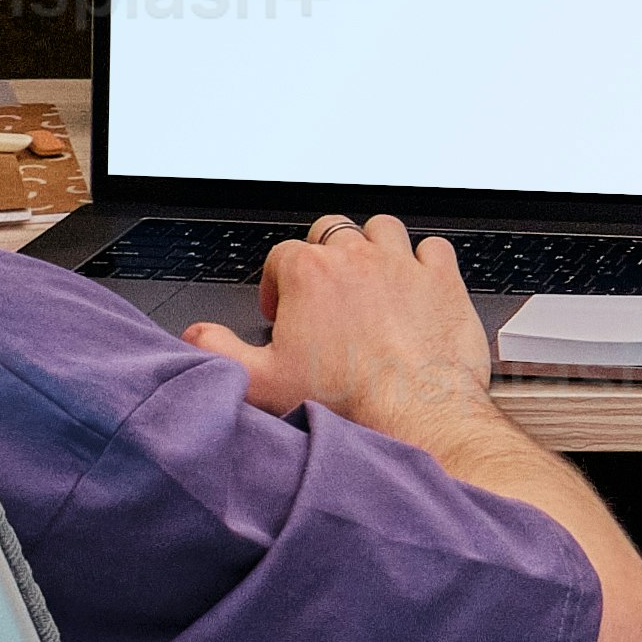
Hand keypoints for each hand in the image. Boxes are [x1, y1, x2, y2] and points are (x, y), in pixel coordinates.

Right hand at [195, 211, 493, 440]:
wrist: (414, 412)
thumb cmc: (347, 398)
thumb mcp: (262, 382)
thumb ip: (220, 352)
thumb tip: (199, 335)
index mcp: (310, 275)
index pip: (281, 256)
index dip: (277, 282)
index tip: (283, 311)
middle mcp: (355, 259)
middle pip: (330, 232)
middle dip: (322, 256)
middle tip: (324, 292)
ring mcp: (402, 265)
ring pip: (382, 229)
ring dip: (373, 247)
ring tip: (369, 279)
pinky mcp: (442, 280)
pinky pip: (433, 248)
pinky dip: (425, 260)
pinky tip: (416, 283)